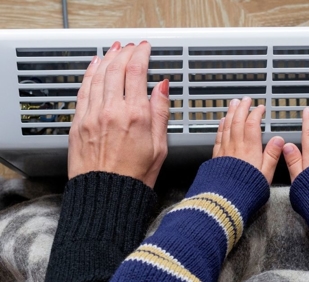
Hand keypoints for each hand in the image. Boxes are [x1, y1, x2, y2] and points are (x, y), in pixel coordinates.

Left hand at [68, 41, 169, 187]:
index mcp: (136, 115)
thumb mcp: (160, 145)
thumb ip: (160, 112)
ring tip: (114, 50)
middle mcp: (112, 111)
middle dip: (124, 52)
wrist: (107, 195)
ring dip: (107, 58)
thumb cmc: (135, 176)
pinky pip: (83, 90)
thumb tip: (162, 87)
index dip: (141, 54)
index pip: (137, 72)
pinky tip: (94, 66)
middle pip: (116, 68)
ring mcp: (92, 116)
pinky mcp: (78, 123)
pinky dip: (89, 74)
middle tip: (131, 47)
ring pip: (98, 75)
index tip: (145, 49)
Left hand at [213, 97, 283, 183]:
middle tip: (246, 100)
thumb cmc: (247, 189)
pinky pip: (219, 136)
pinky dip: (221, 126)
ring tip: (234, 104)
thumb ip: (272, 155)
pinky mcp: (217, 157)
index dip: (256, 113)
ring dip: (231, 113)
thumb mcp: (266, 174)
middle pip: (238, 121)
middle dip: (242, 108)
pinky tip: (222, 122)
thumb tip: (279, 140)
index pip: (252, 124)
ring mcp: (225, 151)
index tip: (260, 108)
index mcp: (250, 150)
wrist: (225, 200)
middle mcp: (236, 147)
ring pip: (227, 126)